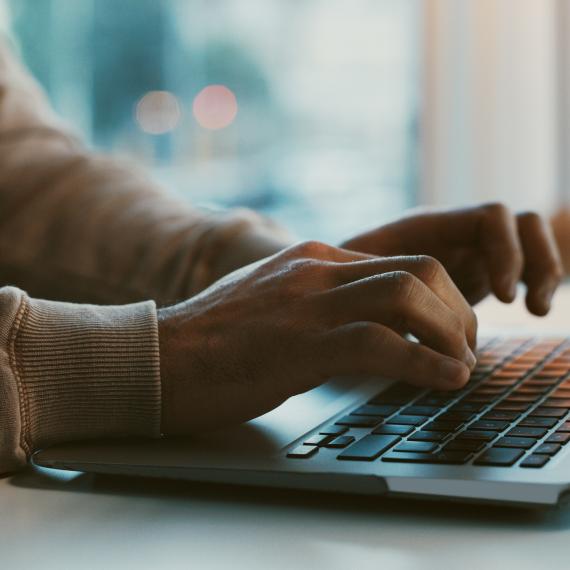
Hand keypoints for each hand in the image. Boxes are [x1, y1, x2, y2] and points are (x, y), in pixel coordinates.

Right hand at [158, 241, 476, 433]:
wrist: (158, 357)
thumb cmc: (214, 340)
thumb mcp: (275, 302)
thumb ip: (317, 299)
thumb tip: (363, 320)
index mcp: (313, 258)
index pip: (402, 261)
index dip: (442, 296)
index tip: (453, 330)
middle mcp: (316, 271)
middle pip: (419, 269)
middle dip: (457, 310)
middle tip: (466, 347)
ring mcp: (307, 304)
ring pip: (408, 297)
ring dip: (451, 333)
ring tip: (462, 366)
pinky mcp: (299, 345)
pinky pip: (381, 344)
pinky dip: (424, 363)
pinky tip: (445, 380)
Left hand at [341, 203, 563, 315]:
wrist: (341, 283)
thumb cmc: (340, 280)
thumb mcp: (354, 278)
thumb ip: (377, 280)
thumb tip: (397, 300)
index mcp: (429, 226)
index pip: (490, 218)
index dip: (505, 252)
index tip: (503, 297)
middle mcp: (453, 232)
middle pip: (519, 223)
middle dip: (535, 261)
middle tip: (532, 310)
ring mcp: (467, 250)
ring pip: (527, 241)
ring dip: (543, 271)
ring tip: (537, 310)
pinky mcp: (474, 272)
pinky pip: (521, 265)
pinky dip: (534, 282)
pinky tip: (530, 311)